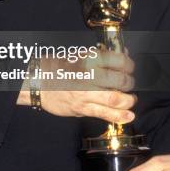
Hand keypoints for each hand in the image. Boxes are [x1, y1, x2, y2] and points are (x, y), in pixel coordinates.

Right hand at [17, 48, 136, 123]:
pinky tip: (128, 116)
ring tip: (130, 99)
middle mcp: (89, 75)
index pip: (118, 60)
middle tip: (129, 84)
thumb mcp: (79, 56)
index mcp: (89, 59)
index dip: (129, 64)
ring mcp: (85, 93)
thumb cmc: (59, 68)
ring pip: (115, 99)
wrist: (39, 82)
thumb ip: (102, 57)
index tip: (129, 67)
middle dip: (130, 83)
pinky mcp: (82, 108)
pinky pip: (105, 113)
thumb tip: (124, 54)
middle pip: (120, 80)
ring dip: (128, 100)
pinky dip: (120, 116)